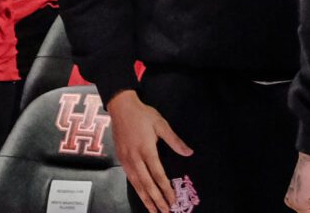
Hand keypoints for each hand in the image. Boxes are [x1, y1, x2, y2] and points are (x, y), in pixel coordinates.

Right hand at [107, 90, 192, 212]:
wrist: (120, 106)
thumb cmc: (142, 114)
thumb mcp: (161, 124)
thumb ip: (174, 140)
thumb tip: (189, 153)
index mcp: (146, 149)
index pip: (158, 175)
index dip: (166, 189)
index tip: (173, 200)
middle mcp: (135, 157)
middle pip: (147, 184)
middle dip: (157, 200)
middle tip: (165, 212)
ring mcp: (126, 159)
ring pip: (136, 183)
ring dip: (145, 199)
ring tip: (153, 211)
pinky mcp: (121, 158)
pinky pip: (129, 177)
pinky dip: (136, 189)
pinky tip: (141, 195)